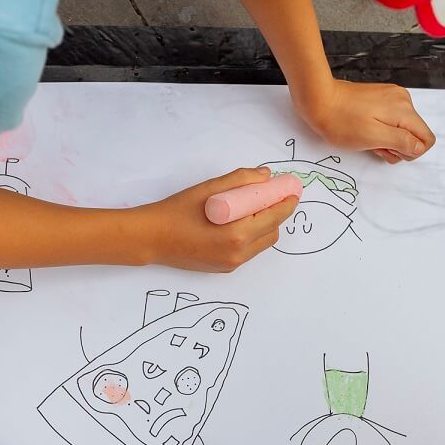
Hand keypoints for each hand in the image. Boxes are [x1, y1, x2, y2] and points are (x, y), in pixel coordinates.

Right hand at [133, 168, 297, 272]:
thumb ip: (240, 180)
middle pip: (272, 232)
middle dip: (276, 213)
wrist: (151, 238)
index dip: (286, 203)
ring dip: (264, 225)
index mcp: (236, 234)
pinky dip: (250, 235)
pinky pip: (248, 250)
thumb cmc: (177, 212)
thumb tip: (265, 175)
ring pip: (262, 243)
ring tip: (252, 208)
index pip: (273, 217)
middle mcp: (238, 253)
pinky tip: (237, 221)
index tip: (292, 191)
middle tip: (271, 196)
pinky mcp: (224, 268)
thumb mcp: (209, 189)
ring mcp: (231, 263)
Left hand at [295, 78, 435, 164]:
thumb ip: (401, 142)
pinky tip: (366, 129)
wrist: (319, 100)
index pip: (426, 138)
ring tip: (367, 137)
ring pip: (402, 128)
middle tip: (374, 145)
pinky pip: (392, 120)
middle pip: (415, 134)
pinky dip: (382, 129)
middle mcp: (403, 100)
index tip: (388, 150)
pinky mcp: (381, 97)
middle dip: (397, 146)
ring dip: (388, 139)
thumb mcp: (373, 137)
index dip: (410, 152)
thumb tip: (419, 147)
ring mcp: (392, 97)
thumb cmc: (341, 122)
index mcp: (404, 110)